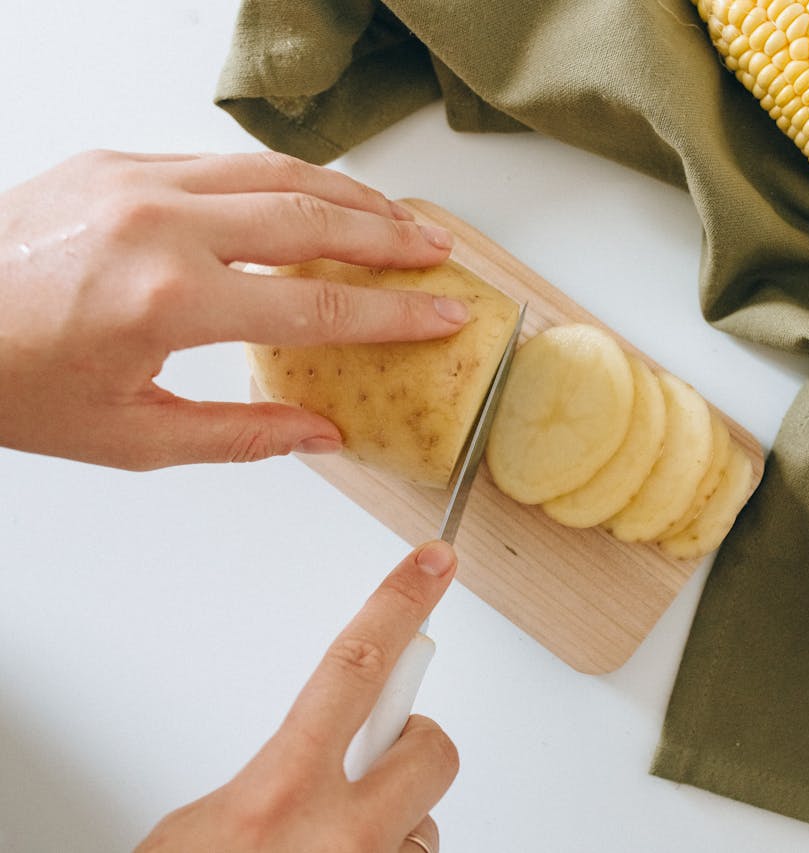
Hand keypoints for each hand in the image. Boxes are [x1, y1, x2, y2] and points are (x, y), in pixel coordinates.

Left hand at [0, 150, 467, 469]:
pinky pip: (223, 162)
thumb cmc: (11, 382)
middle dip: (389, 238)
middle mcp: (159, 225)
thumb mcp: (132, 436)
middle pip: (313, 220)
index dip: (393, 315)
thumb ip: (243, 435)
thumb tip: (321, 434)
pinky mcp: (118, 162)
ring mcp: (137, 181)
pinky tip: (314, 198)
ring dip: (348, 195)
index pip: (318, 308)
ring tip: (396, 218)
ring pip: (276, 172)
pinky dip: (283, 178)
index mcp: (168, 301)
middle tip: (438, 254)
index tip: (442, 314)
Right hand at [137, 541, 459, 852]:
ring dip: (390, 820)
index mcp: (278, 796)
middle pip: (429, 746)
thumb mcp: (198, 827)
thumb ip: (269, 773)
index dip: (399, 605)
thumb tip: (312, 752)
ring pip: (424, 818)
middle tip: (368, 771)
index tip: (432, 565)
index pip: (355, 667)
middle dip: (407, 746)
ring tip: (331, 843)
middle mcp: (340, 837)